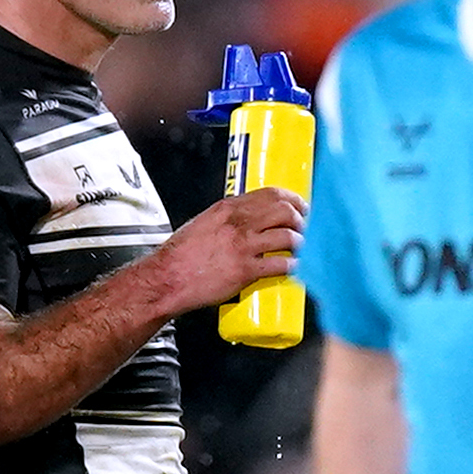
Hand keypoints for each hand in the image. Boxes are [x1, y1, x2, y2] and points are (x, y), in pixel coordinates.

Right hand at [151, 188, 305, 315]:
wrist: (165, 280)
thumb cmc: (179, 256)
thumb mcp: (202, 224)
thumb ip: (226, 219)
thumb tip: (249, 221)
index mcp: (227, 208)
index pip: (271, 193)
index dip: (293, 199)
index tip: (300, 207)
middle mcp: (237, 223)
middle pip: (285, 211)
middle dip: (302, 219)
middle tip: (306, 229)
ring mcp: (243, 246)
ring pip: (288, 236)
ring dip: (302, 243)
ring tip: (302, 249)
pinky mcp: (245, 270)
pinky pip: (280, 265)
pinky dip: (294, 266)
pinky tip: (296, 268)